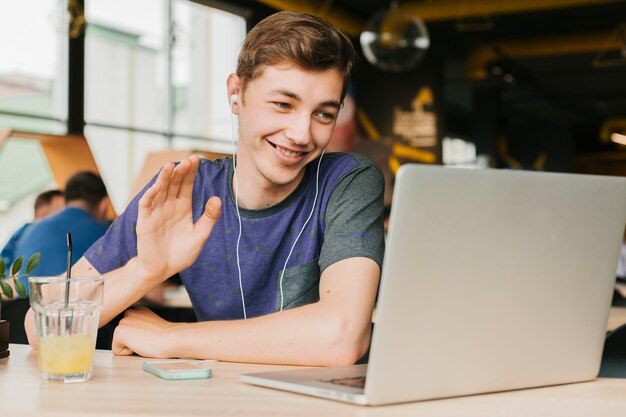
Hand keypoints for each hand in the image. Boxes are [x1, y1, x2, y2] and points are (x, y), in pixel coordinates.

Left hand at [112, 307, 178, 356]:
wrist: (170, 339)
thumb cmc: (166, 337)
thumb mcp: (153, 326)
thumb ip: (142, 325)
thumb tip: (135, 335)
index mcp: (139, 310)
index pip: (130, 330)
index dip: (140, 337)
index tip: (151, 335)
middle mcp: (129, 312)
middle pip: (123, 336)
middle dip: (133, 341)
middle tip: (148, 338)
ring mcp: (123, 321)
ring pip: (119, 343)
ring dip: (131, 346)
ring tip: (145, 341)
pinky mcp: (119, 331)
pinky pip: (117, 351)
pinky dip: (127, 353)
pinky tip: (140, 344)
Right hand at [135, 155, 221, 282]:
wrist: (162, 270)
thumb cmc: (181, 253)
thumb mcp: (200, 235)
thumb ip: (209, 218)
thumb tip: (218, 199)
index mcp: (182, 207)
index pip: (186, 185)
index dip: (191, 172)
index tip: (198, 158)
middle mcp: (169, 206)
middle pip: (174, 184)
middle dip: (181, 171)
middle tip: (190, 159)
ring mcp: (156, 212)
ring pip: (160, 190)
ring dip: (165, 178)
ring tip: (172, 165)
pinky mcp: (145, 221)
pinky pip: (146, 204)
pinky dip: (151, 194)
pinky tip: (158, 186)